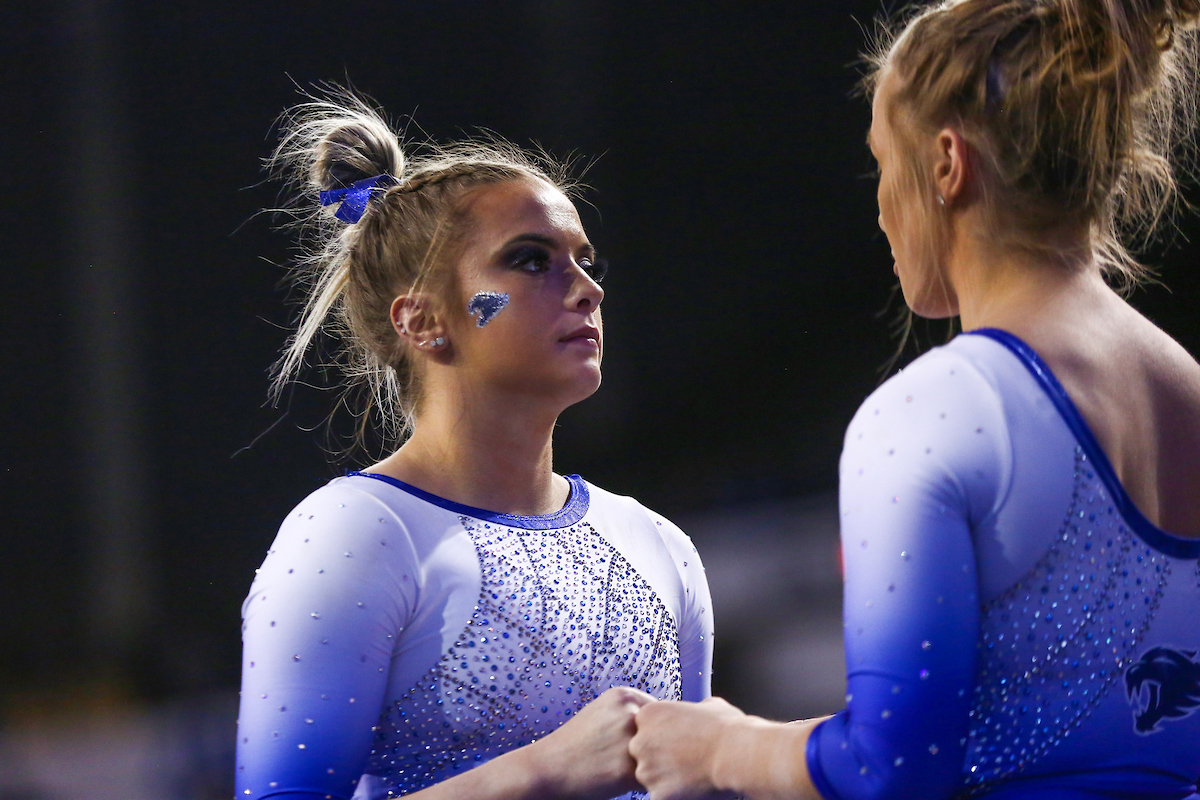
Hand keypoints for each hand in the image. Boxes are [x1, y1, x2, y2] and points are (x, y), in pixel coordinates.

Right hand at [524, 685, 656, 799]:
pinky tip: (620, 782)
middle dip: (656, 749)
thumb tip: (668, 724)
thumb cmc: (576, 744)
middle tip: (629, 759)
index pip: (659, 715)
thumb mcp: (602, 712)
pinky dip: (642, 785)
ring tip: (623, 770)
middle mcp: (630, 713)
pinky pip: (652, 780)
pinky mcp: (627, 769)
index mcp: (625, 695)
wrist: (547, 769)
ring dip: (652, 767)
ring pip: (660, 758)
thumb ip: (631, 712)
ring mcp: (630, 740)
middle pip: (663, 735)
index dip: (653, 733)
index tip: (635, 743)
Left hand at [630, 697, 744, 799]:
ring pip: (650, 778)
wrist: (735, 753)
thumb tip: (699, 712)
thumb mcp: (706, 705)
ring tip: (691, 774)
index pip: (645, 729)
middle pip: (642, 753)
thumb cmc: (726, 727)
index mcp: (648, 715)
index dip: (663, 737)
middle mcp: (640, 742)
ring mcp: (646, 770)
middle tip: (685, 760)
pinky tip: (692, 787)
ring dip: (665, 779)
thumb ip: (692, 710)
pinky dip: (674, 795)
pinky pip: (661, 797)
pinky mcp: (656, 794)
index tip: (681, 742)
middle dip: (659, 758)